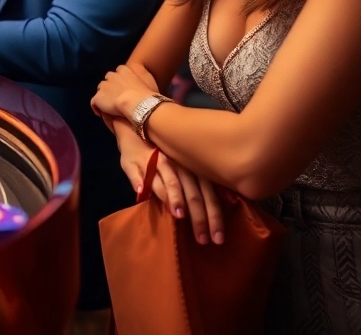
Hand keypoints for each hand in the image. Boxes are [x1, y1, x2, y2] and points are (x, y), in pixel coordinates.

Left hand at [91, 64, 156, 119]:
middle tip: (117, 97)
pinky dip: (97, 108)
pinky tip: (101, 114)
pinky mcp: (98, 98)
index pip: (119, 71)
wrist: (136, 102)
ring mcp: (103, 86)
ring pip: (100, 90)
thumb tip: (141, 84)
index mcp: (124, 70)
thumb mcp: (147, 81)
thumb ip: (141, 79)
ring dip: (104, 96)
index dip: (120, 80)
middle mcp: (111, 76)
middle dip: (111, 87)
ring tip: (109, 106)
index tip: (124, 87)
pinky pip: (94, 103)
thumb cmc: (146, 93)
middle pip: (108, 79)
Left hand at [114, 117, 224, 244]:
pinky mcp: (202, 161)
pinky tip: (233, 205)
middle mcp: (180, 164)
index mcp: (159, 163)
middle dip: (200, 217)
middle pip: (192, 193)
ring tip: (219, 234)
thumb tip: (142, 192)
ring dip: (214, 213)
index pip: (169, 185)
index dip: (175, 200)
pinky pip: (216, 180)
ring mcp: (194, 163)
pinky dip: (225, 192)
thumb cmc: (134, 147)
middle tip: (207, 240)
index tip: (182, 218)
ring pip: (207, 190)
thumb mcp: (127, 161)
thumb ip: (135, 177)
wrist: (146, 119)